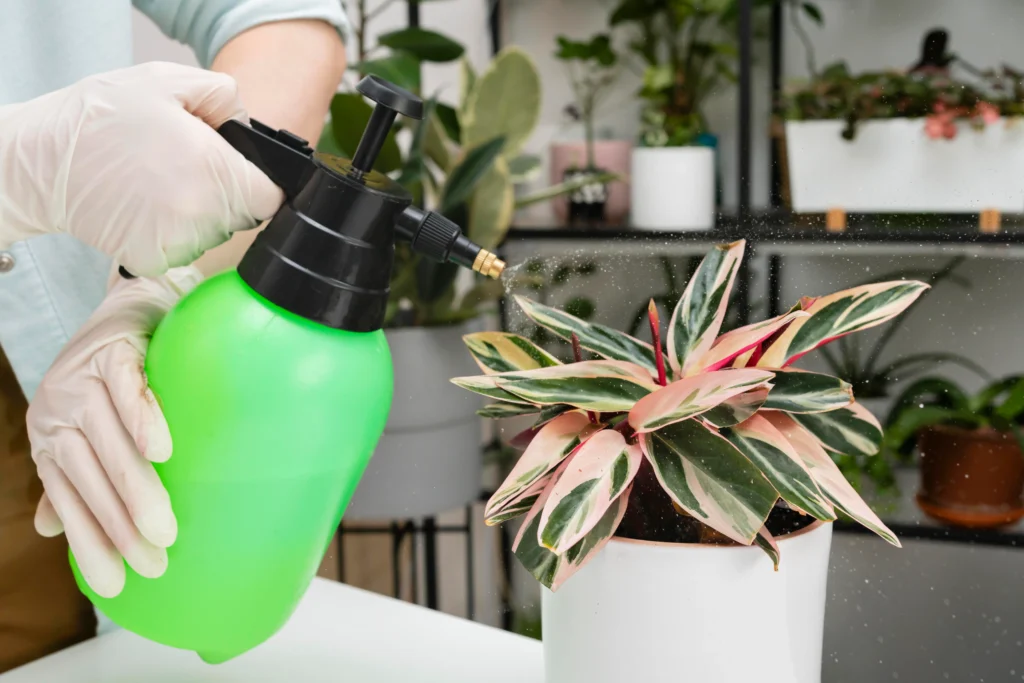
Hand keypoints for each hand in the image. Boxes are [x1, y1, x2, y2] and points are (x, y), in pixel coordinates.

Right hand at [0, 62, 283, 275]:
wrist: (39, 162)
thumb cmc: (100, 118)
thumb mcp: (167, 82)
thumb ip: (225, 97)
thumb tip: (250, 127)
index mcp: (213, 170)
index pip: (271, 196)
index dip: (261, 182)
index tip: (242, 172)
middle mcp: (201, 214)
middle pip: (244, 216)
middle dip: (228, 192)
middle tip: (188, 166)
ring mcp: (179, 243)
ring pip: (215, 233)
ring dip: (200, 212)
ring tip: (162, 181)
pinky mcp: (155, 261)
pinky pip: (185, 248)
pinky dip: (173, 231)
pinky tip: (147, 205)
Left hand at [26, 267, 201, 597]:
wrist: (133, 301)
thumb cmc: (118, 371)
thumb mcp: (88, 424)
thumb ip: (74, 474)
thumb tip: (52, 528)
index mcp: (50, 436)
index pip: (68, 497)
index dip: (91, 540)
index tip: (118, 581)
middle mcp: (58, 411)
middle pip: (88, 476)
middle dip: (119, 525)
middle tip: (154, 562)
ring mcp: (83, 379)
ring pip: (107, 442)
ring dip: (135, 487)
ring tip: (164, 529)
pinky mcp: (113, 349)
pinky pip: (128, 388)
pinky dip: (144, 419)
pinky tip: (162, 452)